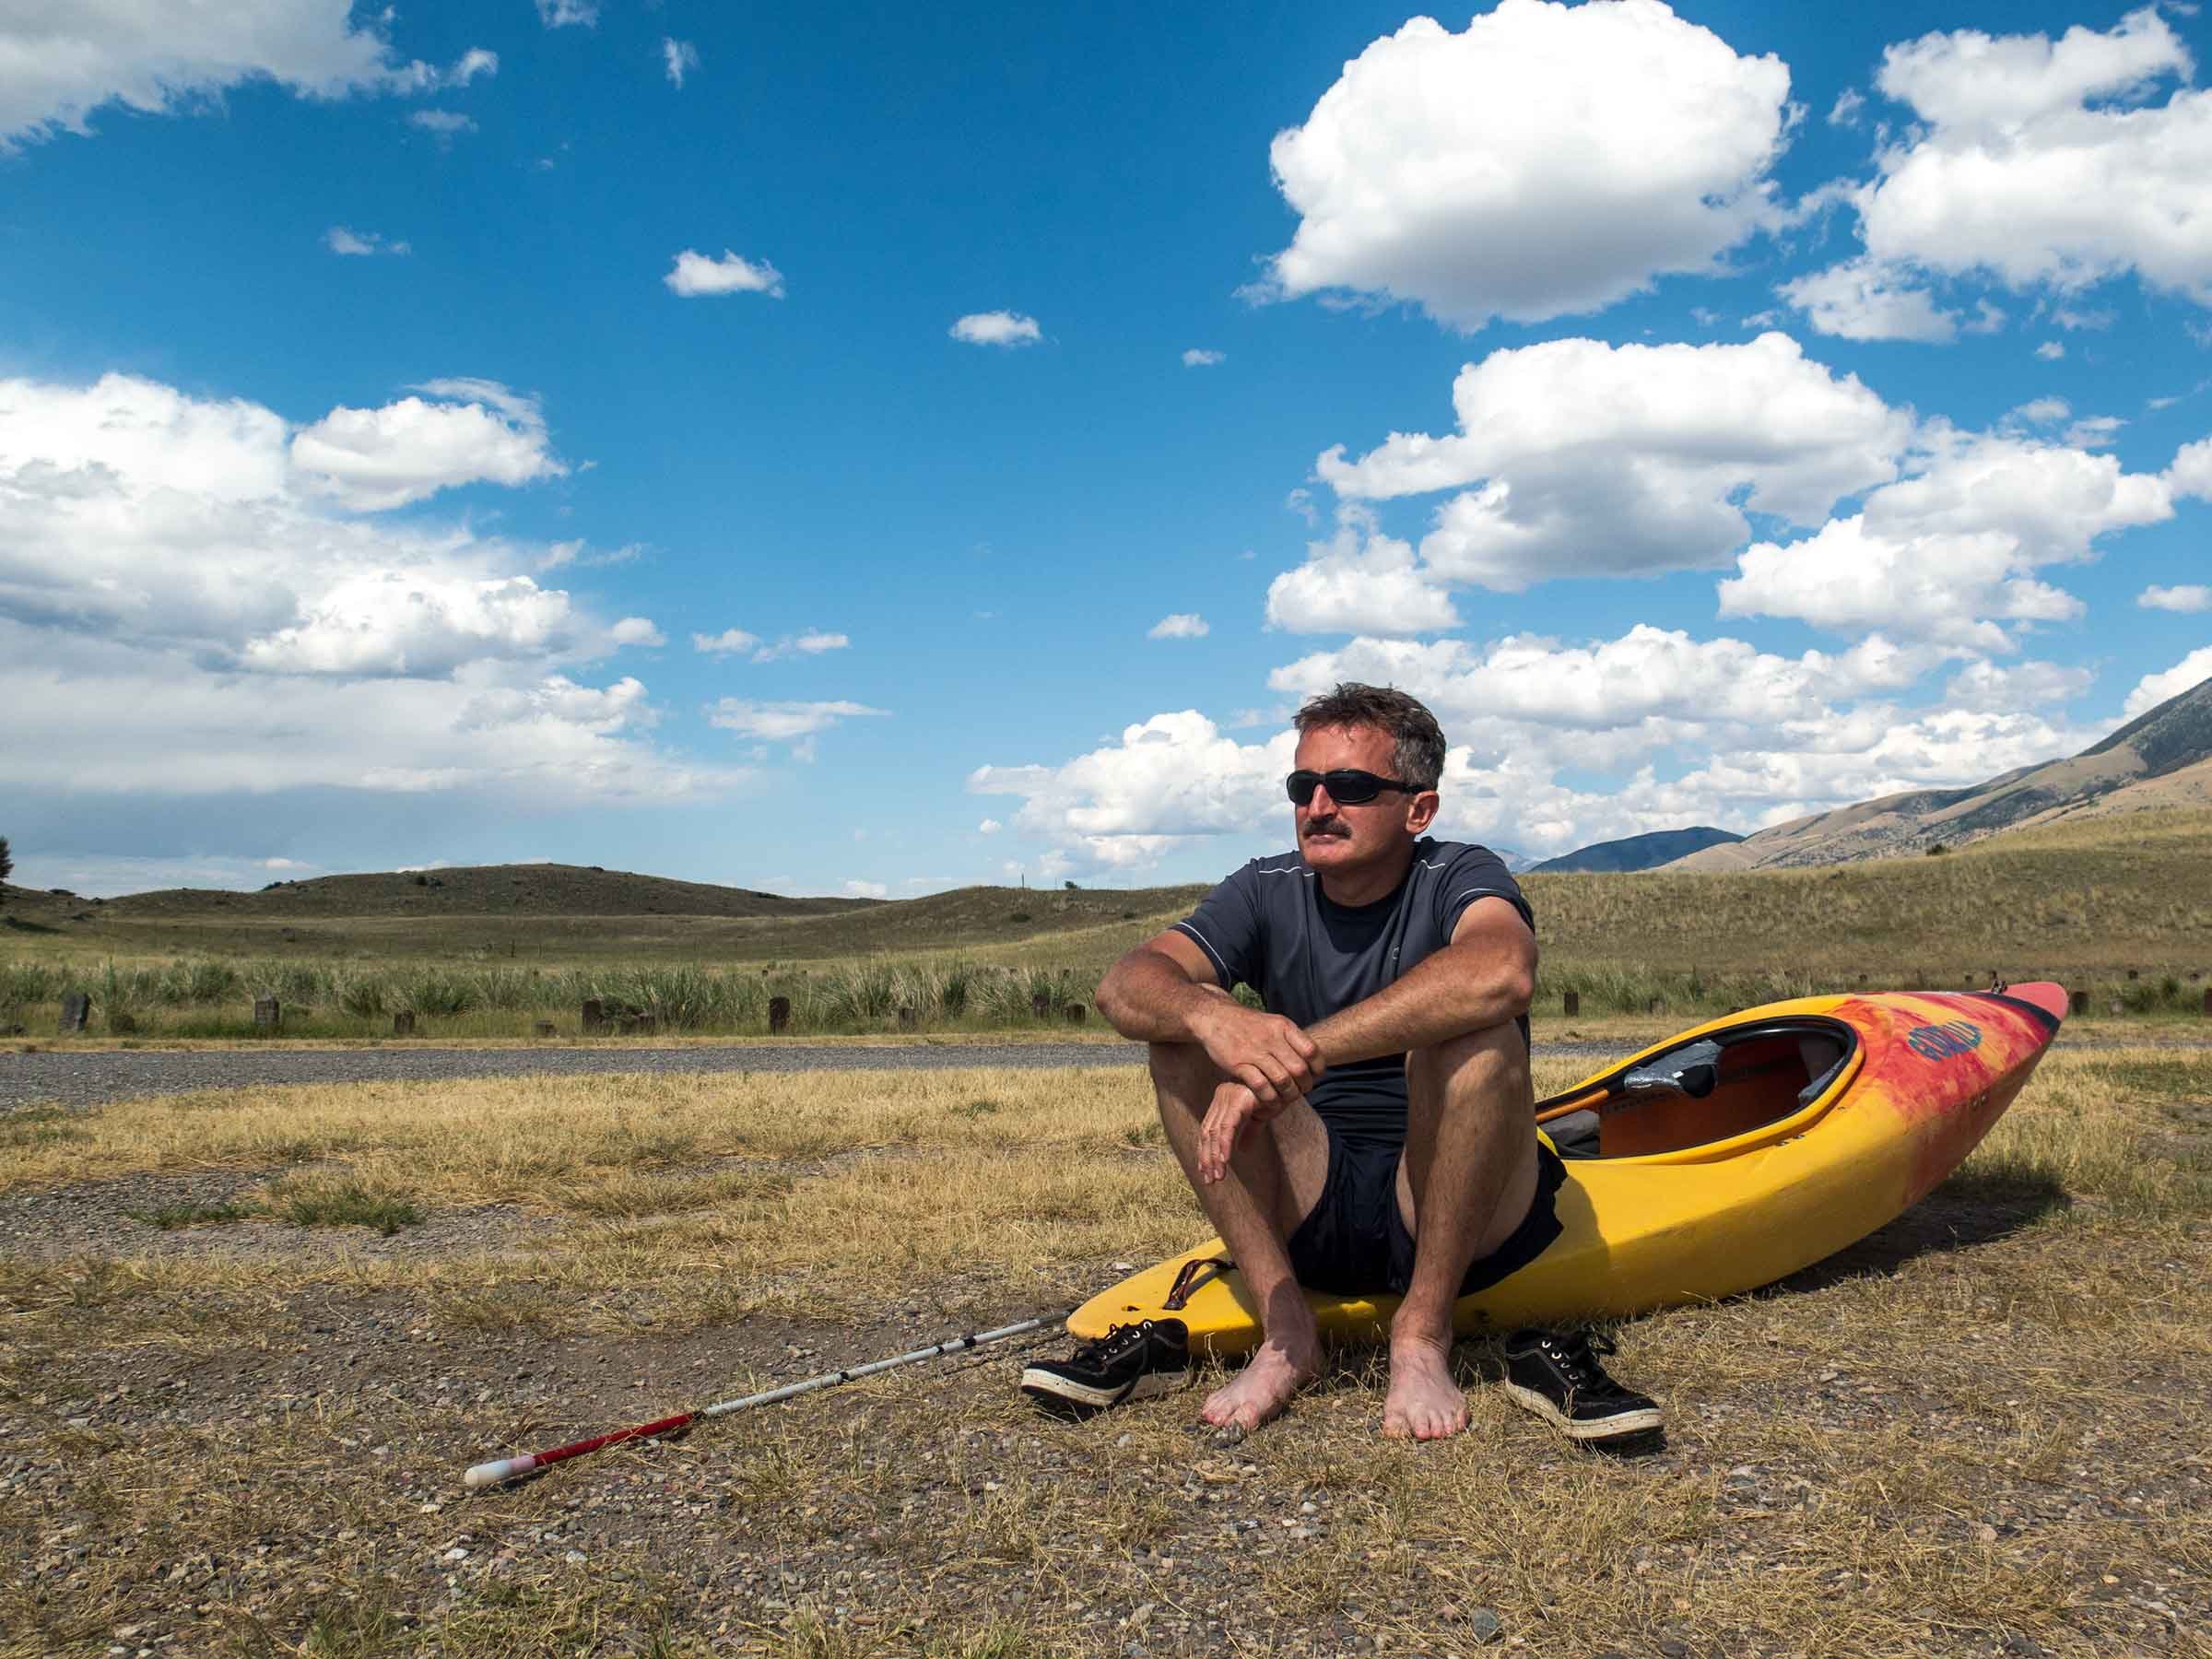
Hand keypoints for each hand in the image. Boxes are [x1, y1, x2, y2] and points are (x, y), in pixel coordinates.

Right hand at [1193, 1001, 1323, 1106]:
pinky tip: (1270, 1100)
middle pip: (1299, 1069)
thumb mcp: (1273, 1022)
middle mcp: (1271, 1038)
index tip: (1314, 1076)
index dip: (1317, 1068)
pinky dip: (1269, 1097)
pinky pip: (1261, 1086)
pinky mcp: (1238, 1064)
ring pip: (1282, 1080)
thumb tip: (1312, 1059)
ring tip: (1287, 1098)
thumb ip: (1291, 1039)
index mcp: (1283, 1026)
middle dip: (1304, 1086)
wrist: (1215, 1017)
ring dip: (1288, 1095)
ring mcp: (1254, 1051)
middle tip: (1301, 1091)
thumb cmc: (1248, 1024)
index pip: (1311, 1051)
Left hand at [1197, 1081, 1281, 1183]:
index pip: (1207, 1129)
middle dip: (1207, 1157)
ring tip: (1218, 1175)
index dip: (1204, 1151)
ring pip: (1214, 1131)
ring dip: (1215, 1156)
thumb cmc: (1276, 1095)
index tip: (1205, 1171)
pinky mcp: (1239, 1100)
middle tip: (1209, 1179)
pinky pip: (1228, 1126)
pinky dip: (1224, 1144)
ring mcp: (1229, 1097)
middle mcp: (1222, 1097)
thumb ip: (1249, 1132)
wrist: (1289, 1082)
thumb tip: (1242, 1150)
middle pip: (1207, 1132)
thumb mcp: (1260, 1116)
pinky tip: (1225, 1160)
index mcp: (1223, 1100)